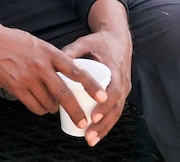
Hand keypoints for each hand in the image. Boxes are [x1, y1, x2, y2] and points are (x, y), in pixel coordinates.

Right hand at [0, 26, 107, 122]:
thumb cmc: (15, 41)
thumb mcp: (39, 44)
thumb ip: (53, 58)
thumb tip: (67, 74)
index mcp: (50, 53)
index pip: (76, 71)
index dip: (91, 85)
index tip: (103, 96)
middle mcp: (41, 66)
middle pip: (64, 94)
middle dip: (76, 111)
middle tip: (84, 121)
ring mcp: (28, 78)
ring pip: (48, 103)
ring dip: (54, 108)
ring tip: (54, 106)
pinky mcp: (16, 87)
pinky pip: (34, 106)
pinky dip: (40, 109)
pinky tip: (41, 105)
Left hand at [61, 0, 131, 146]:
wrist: (118, 39)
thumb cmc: (100, 42)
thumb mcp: (86, 42)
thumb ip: (73, 50)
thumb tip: (55, 60)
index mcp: (116, 69)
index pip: (114, 90)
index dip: (105, 104)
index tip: (93, 115)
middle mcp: (123, 82)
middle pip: (116, 108)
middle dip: (103, 124)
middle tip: (88, 135)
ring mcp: (124, 89)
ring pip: (117, 113)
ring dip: (104, 128)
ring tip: (90, 139)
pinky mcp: (121, 93)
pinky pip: (115, 111)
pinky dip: (106, 123)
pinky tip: (95, 134)